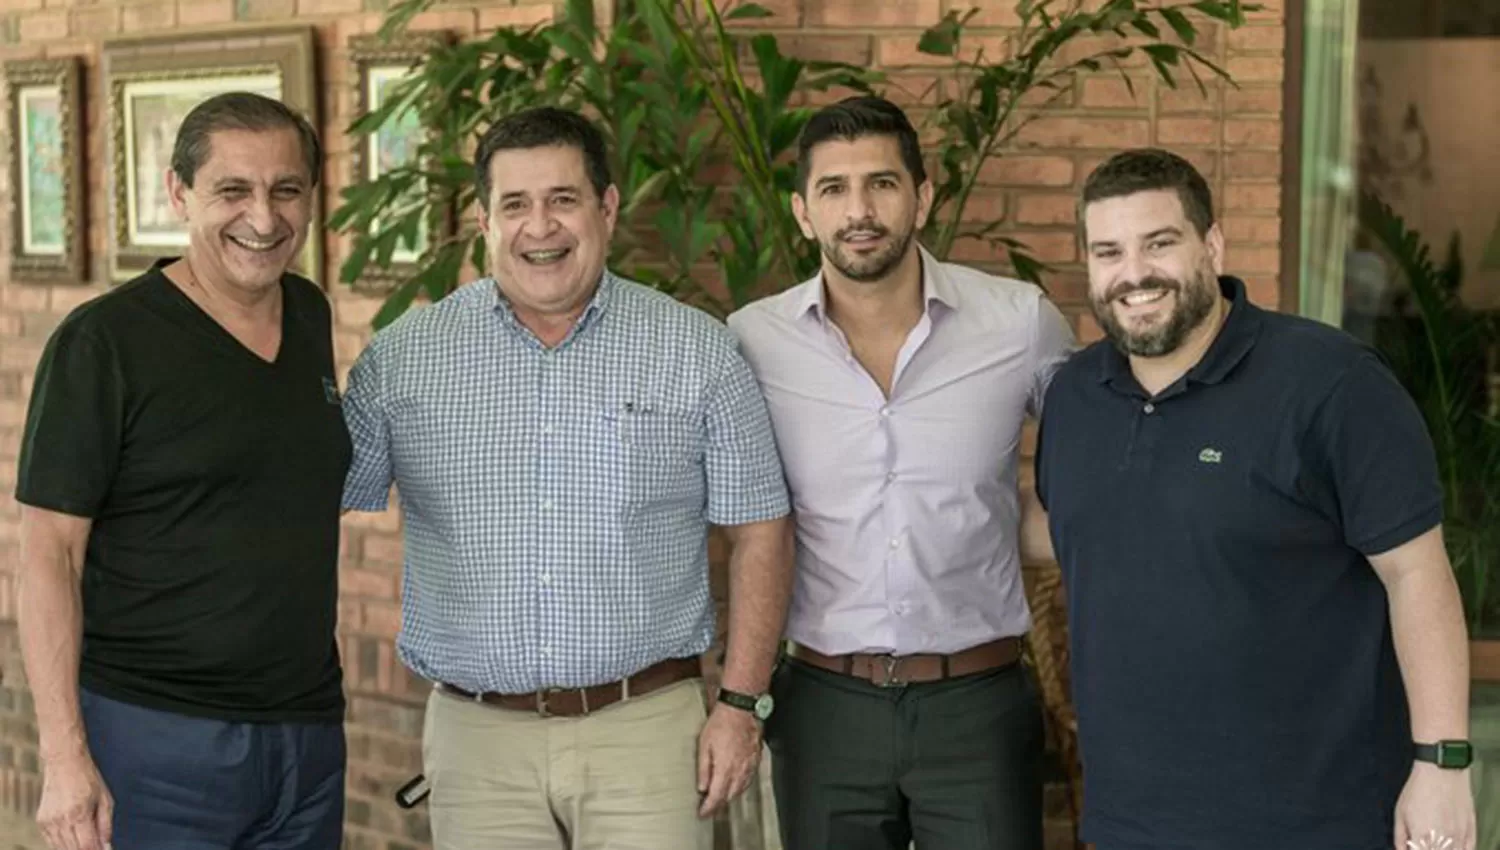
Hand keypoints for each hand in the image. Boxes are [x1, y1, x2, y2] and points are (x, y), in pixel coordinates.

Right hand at [36, 749, 112, 849]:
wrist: (63, 762)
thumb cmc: (87, 778)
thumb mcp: (105, 800)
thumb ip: (106, 826)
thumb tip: (106, 846)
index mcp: (79, 814)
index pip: (87, 847)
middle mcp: (61, 821)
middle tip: (96, 846)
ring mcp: (48, 822)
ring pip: (61, 848)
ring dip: (74, 849)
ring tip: (87, 841)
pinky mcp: (41, 821)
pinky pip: (51, 841)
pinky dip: (63, 844)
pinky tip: (73, 838)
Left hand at [695, 702, 761, 817]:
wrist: (740, 709)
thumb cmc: (721, 723)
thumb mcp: (704, 745)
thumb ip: (703, 769)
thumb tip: (702, 787)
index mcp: (725, 769)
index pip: (717, 797)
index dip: (709, 809)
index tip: (702, 814)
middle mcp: (739, 771)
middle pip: (729, 796)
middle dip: (719, 805)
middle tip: (709, 809)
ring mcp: (749, 765)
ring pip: (740, 790)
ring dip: (730, 797)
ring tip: (721, 799)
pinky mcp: (756, 759)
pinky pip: (749, 779)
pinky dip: (741, 786)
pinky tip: (736, 785)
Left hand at [1394, 762, 1474, 849]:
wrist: (1442, 771)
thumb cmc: (1419, 789)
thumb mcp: (1400, 812)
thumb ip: (1400, 837)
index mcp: (1422, 837)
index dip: (1414, 849)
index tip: (1413, 845)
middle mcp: (1443, 840)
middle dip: (1427, 848)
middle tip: (1423, 841)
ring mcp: (1459, 836)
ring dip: (1443, 849)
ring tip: (1435, 841)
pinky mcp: (1471, 830)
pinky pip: (1469, 849)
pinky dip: (1460, 849)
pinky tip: (1451, 844)